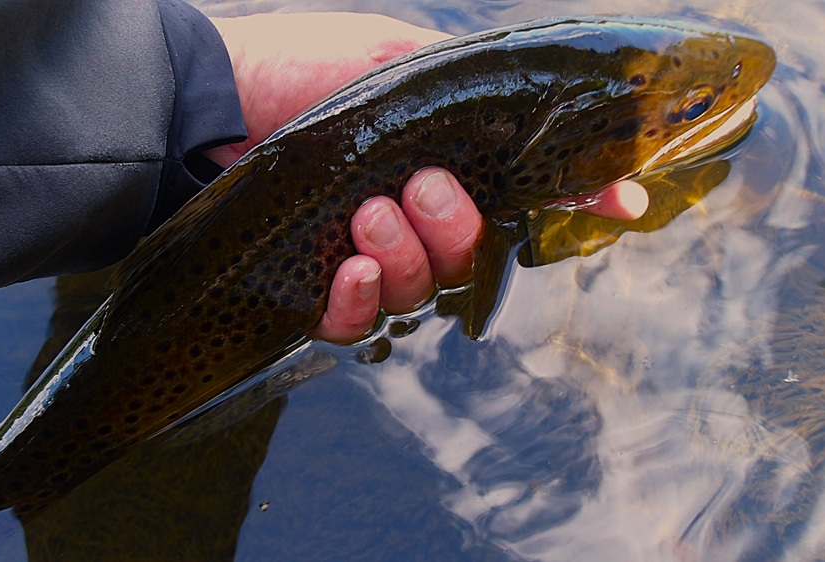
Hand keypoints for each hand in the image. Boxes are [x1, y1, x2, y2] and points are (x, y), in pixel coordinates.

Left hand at [207, 13, 648, 342]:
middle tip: (421, 187)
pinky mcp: (305, 290)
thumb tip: (603, 159)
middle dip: (453, 230)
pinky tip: (346, 267)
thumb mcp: (410, 69)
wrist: (205, 93)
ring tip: (370, 212)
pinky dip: (357, 301)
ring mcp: (354, 259)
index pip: (514, 205)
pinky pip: (352, 323)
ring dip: (404, 258)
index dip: (567, 209)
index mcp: (437, 169)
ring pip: (414, 293)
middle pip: (464, 261)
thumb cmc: (305, 69)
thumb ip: (496, 110)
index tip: (619, 206)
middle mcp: (403, 223)